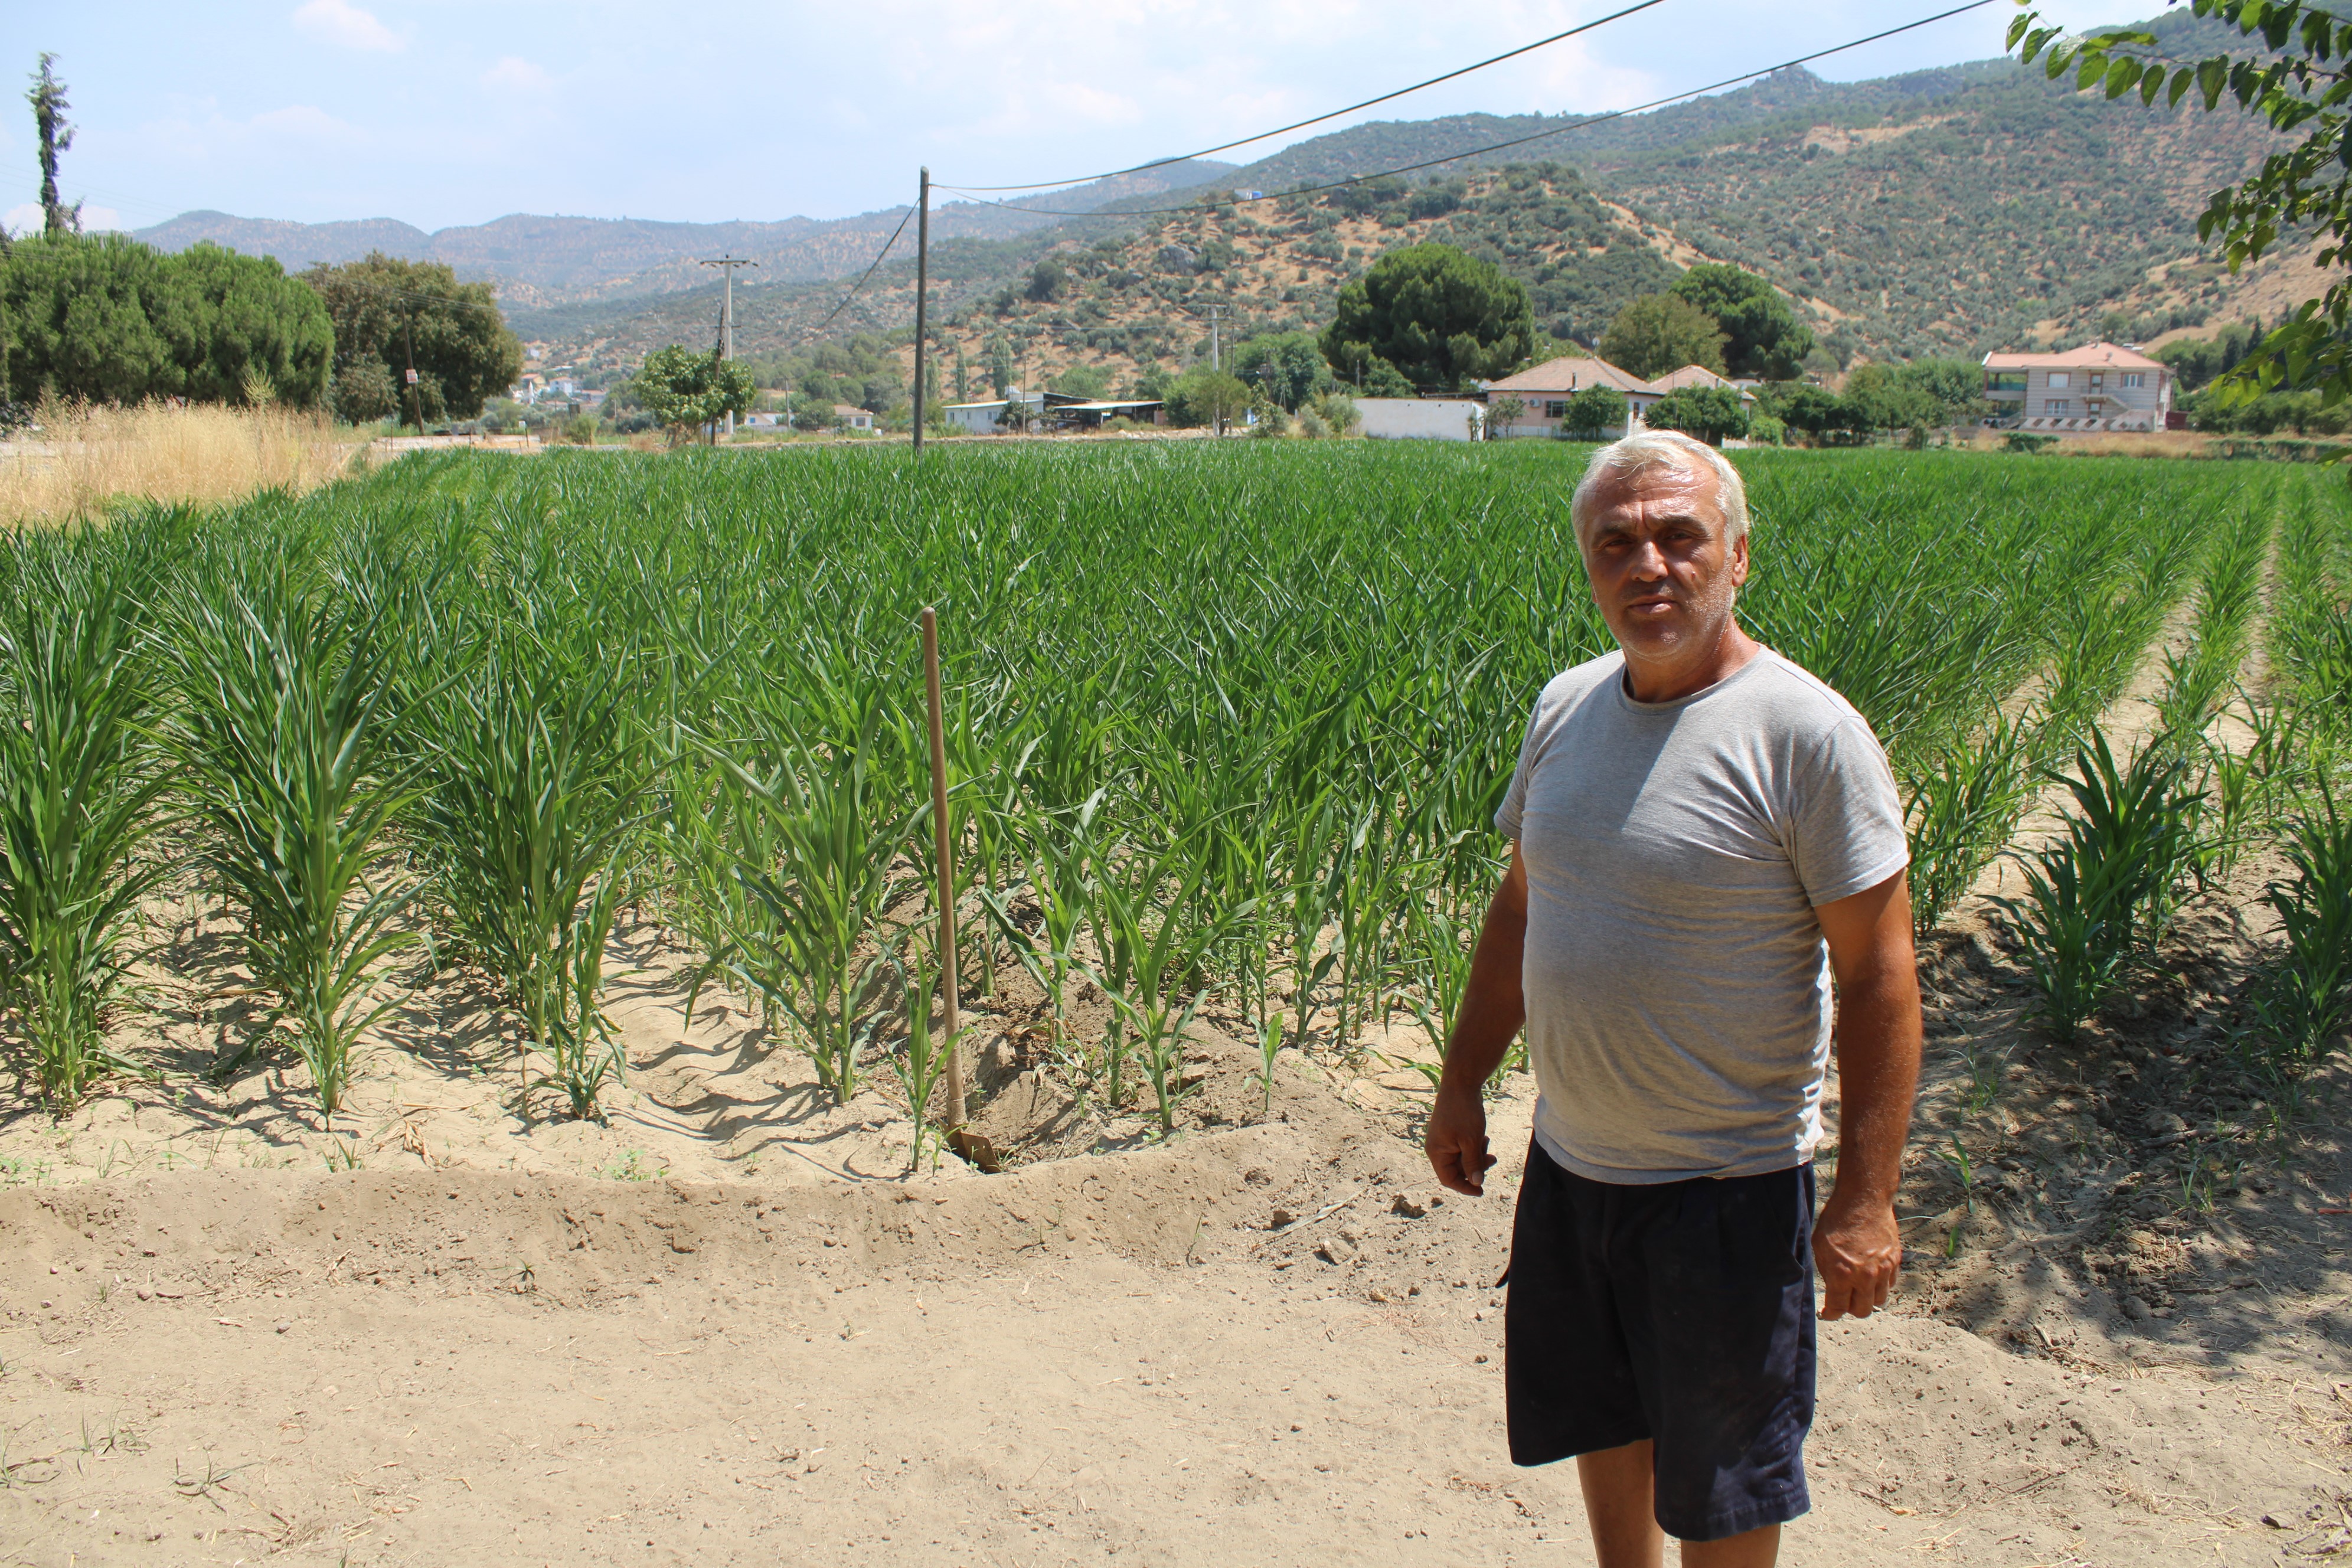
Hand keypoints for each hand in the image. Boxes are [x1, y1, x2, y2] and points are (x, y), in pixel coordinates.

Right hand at [1425, 1084, 1495, 1196]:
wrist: (1461, 1083)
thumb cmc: (1463, 1112)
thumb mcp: (1471, 1141)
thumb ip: (1473, 1164)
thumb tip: (1476, 1183)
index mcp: (1436, 1152)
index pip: (1448, 1179)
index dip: (1465, 1187)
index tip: (1481, 1192)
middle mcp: (1437, 1148)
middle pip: (1457, 1170)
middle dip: (1475, 1167)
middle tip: (1492, 1159)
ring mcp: (1444, 1139)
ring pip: (1462, 1158)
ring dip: (1477, 1156)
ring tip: (1487, 1144)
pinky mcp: (1452, 1132)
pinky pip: (1463, 1148)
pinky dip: (1474, 1147)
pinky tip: (1483, 1137)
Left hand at [1813, 1187, 1900, 1319]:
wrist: (1864, 1200)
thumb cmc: (1837, 1220)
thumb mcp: (1820, 1246)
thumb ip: (1827, 1272)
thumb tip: (1832, 1288)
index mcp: (1843, 1274)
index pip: (1839, 1308)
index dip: (1831, 1314)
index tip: (1827, 1313)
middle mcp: (1866, 1277)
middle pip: (1862, 1311)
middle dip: (1851, 1309)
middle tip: (1844, 1300)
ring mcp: (1884, 1270)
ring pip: (1879, 1300)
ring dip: (1868, 1298)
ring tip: (1859, 1288)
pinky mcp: (1896, 1261)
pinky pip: (1891, 1284)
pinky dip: (1882, 1284)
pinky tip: (1872, 1275)